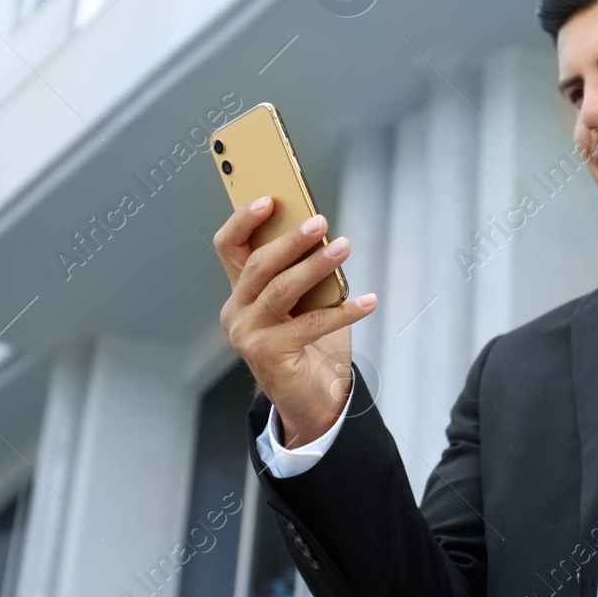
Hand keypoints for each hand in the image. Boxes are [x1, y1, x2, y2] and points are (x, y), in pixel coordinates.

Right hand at [214, 196, 377, 446]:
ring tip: (344, 247)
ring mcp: (247, 334)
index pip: (228, 246)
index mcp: (240, 290)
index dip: (244, 220)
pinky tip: (369, 301)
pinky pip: (310, 325)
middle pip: (258, 265)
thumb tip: (322, 234)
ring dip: (316, 266)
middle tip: (321, 222)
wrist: (313, 398)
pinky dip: (344, 311)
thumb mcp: (303, 300)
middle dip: (291, 240)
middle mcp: (236, 310)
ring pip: (281, 291)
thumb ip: (301, 271)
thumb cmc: (310, 342)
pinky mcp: (267, 355)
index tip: (270, 199)